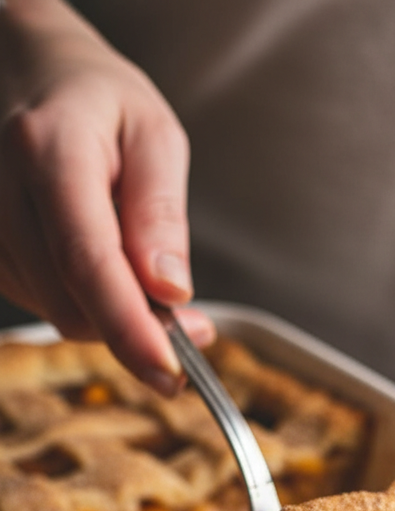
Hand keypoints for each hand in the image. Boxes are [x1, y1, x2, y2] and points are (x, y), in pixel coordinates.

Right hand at [0, 0, 213, 393]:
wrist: (25, 68)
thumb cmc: (97, 98)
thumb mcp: (154, 136)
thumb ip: (162, 215)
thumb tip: (171, 293)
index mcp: (50, 150)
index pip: (88, 261)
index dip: (129, 328)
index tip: (170, 370)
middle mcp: (2, 188)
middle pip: (68, 301)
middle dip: (133, 330)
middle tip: (188, 323)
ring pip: (55, 310)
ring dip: (109, 315)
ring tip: (140, 269)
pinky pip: (41, 301)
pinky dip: (83, 301)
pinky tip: (100, 264)